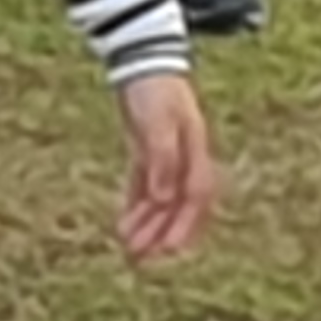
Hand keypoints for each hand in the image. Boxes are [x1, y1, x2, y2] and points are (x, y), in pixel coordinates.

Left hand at [115, 69, 216, 264]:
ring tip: (128, 249)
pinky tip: (125, 224)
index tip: (168, 250)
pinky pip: (145, 186)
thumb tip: (164, 198)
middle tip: (141, 260)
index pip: (195, 199)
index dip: (183, 226)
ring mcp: (167, 156)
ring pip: (160, 199)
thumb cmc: (153, 89)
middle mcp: (185, 159)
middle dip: (162, 233)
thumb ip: (162, 158)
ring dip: (147, 224)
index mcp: (195, 152)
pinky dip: (136, 205)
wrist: (142, 61)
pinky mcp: (148, 151)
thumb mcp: (157, 121)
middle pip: (177, 205)